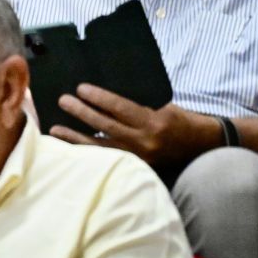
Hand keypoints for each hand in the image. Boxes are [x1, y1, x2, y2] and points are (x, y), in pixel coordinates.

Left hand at [50, 86, 212, 167]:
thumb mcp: (163, 107)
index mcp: (153, 122)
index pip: (120, 108)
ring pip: (101, 148)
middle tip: (63, 100)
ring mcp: (140, 158)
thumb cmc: (182, 121)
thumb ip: (138, 106)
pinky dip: (88, 155)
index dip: (99, 98)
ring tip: (55, 129)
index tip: (81, 88)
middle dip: (82, 113)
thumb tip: (105, 99)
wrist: (202, 148)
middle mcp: (145, 142)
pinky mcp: (137, 169)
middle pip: (106, 127)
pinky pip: (107, 161)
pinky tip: (71, 150)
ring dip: (75, 138)